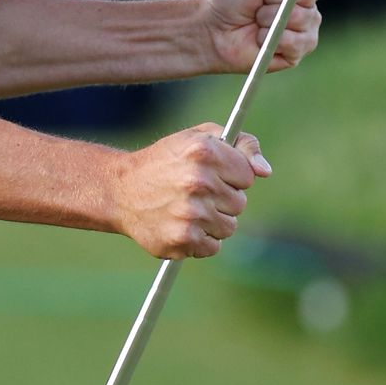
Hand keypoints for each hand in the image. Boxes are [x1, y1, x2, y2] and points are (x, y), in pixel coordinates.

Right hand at [114, 123, 270, 259]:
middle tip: (194, 192)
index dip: (231, 175)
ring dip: (213, 221)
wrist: (121, 191)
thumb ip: (241, 146)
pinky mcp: (182, 240)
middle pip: (239, 203)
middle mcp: (198, 182)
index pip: (247, 175)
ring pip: (229, 227)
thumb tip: (265, 172)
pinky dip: (200, 240)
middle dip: (222, 199)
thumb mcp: (200, 138)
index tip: (213, 174)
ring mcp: (190, 213)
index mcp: (204, 152)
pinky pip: (213, 246)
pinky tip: (180, 224)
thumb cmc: (166, 161)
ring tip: (187, 208)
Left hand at [199, 0, 324, 76]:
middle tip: (260, 0)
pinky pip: (298, 42)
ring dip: (272, 18)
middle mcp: (305, 2)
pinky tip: (260, 38)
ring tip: (257, 20)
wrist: (210, 29)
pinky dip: (273, 39)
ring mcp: (304, 28)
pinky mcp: (296, 52)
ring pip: (304, 18)